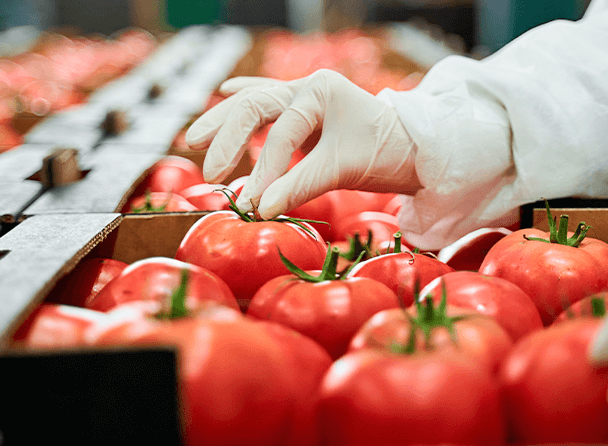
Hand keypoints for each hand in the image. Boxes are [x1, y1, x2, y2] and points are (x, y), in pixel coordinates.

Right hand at [185, 69, 420, 218]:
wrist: (414, 147)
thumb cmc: (383, 153)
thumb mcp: (342, 169)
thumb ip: (300, 186)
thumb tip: (260, 211)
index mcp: (320, 91)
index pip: (282, 132)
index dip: (265, 170)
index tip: (252, 204)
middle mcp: (307, 87)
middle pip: (255, 107)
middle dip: (229, 140)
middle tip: (210, 174)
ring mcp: (304, 95)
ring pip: (254, 102)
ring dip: (224, 122)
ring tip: (193, 139)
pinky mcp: (304, 109)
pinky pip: (268, 99)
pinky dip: (246, 97)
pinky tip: (225, 91)